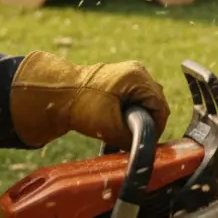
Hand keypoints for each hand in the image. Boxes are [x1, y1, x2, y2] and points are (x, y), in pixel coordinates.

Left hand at [9, 51, 170, 149]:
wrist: (57, 96)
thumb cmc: (81, 107)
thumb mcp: (111, 128)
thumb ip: (133, 138)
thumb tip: (145, 147)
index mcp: (137, 78)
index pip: (160, 107)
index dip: (157, 128)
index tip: (146, 142)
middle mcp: (137, 71)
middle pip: (155, 102)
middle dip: (147, 121)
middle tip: (134, 137)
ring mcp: (128, 73)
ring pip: (145, 100)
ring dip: (139, 116)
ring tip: (125, 130)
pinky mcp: (120, 79)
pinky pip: (135, 96)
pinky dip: (131, 109)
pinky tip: (120, 121)